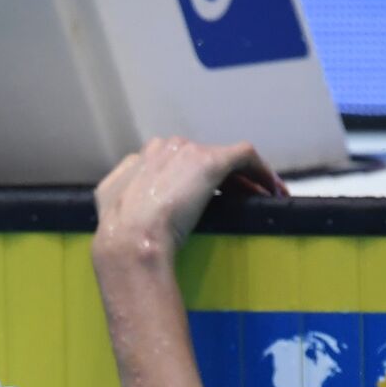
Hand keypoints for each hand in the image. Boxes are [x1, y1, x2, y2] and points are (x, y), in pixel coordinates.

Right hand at [92, 138, 286, 269]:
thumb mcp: (112, 207)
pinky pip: (244, 156)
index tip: (206, 199)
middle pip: (198, 157)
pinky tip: (273, 189)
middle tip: (237, 200)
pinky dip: (261, 171)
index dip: (192, 180)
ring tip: (259, 196)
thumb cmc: (119, 233)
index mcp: (139, 160)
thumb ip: (122, 194)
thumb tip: (129, 203)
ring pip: (221, 157)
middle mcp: (162, 148)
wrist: (129, 238)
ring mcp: (187, 153)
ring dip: (241, 177)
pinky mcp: (211, 161)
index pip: (172, 162)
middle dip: (220, 178)